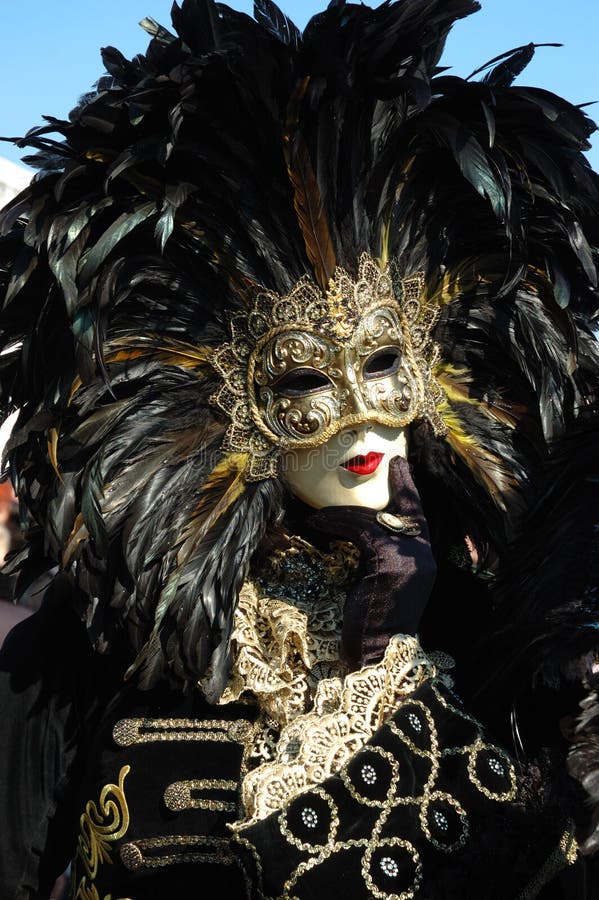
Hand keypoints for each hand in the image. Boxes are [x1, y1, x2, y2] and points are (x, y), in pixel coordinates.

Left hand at [308, 457, 435, 669]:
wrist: (379, 654)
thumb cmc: (375, 624)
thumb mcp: (384, 584)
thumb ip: (383, 557)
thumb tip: (361, 534)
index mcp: (425, 561)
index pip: (419, 516)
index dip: (409, 489)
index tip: (400, 465)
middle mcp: (423, 555)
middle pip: (402, 509)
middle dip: (391, 486)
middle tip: (378, 467)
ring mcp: (409, 557)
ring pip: (372, 519)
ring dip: (340, 515)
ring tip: (316, 517)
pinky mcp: (388, 561)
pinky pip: (359, 530)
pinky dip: (335, 524)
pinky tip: (316, 526)